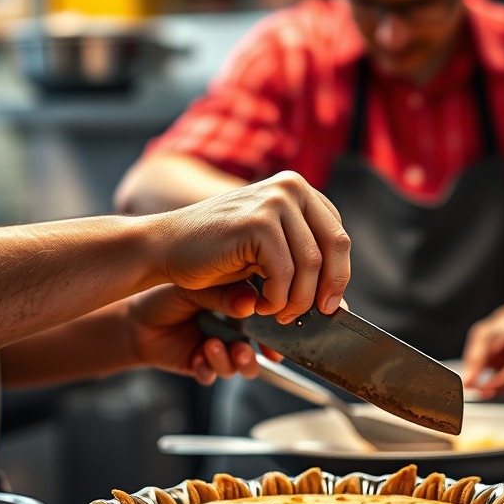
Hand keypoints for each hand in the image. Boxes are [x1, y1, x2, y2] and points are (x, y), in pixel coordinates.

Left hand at [125, 282, 262, 384]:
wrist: (136, 322)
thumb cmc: (166, 299)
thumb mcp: (194, 291)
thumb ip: (222, 296)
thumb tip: (251, 302)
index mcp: (237, 309)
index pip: (264, 321)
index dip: (272, 330)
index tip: (272, 333)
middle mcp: (232, 332)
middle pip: (257, 350)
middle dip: (252, 354)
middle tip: (242, 350)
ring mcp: (219, 351)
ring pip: (237, 367)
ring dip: (229, 361)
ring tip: (211, 347)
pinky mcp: (202, 367)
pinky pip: (212, 375)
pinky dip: (207, 369)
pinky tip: (196, 358)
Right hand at [150, 172, 349, 322]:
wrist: (163, 246)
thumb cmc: (214, 254)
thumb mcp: (268, 253)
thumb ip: (301, 265)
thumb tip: (339, 306)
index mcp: (297, 189)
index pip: (337, 235)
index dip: (337, 273)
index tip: (327, 303)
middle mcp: (291, 187)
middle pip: (335, 246)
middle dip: (327, 289)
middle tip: (312, 315)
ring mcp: (275, 201)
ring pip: (311, 265)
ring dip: (297, 300)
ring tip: (276, 313)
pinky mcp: (258, 223)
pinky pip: (285, 273)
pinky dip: (277, 299)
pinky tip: (259, 304)